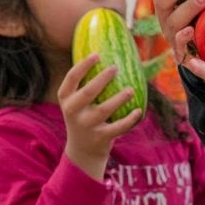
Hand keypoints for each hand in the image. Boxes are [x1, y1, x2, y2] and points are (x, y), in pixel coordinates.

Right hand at [58, 54, 142, 179]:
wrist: (82, 150)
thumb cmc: (84, 117)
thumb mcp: (76, 102)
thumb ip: (85, 83)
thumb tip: (107, 54)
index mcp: (66, 99)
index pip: (71, 78)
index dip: (83, 65)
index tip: (97, 55)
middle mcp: (73, 112)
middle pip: (88, 92)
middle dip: (102, 79)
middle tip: (115, 68)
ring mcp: (86, 126)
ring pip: (104, 110)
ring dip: (119, 99)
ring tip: (130, 89)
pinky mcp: (100, 138)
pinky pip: (117, 127)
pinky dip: (129, 119)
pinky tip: (138, 110)